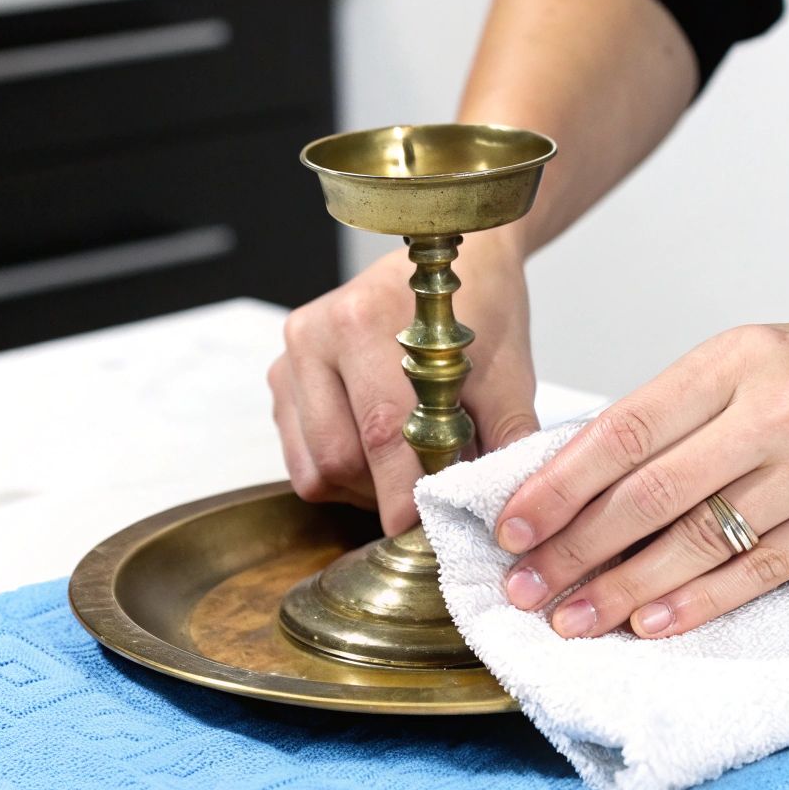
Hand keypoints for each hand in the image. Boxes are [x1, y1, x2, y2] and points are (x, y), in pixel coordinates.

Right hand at [269, 234, 537, 534]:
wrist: (459, 261)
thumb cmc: (483, 312)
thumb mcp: (507, 374)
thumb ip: (505, 439)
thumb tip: (504, 507)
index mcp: (365, 322)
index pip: (382, 431)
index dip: (404, 492)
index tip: (424, 527)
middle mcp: (315, 336)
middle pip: (339, 458)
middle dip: (384, 492)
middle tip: (428, 492)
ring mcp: (291, 357)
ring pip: (314, 467)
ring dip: (361, 486)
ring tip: (405, 466)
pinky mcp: (281, 377)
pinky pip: (300, 457)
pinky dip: (339, 470)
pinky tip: (377, 451)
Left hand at [492, 302, 788, 637]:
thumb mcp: (758, 358)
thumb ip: (681, 410)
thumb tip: (580, 478)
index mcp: (738, 356)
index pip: (628, 428)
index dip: (560, 484)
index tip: (512, 527)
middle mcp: (778, 405)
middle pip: (655, 490)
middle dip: (579, 547)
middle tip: (528, 589)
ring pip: (705, 537)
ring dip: (630, 588)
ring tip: (576, 619)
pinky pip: (765, 567)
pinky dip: (704, 601)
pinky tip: (656, 624)